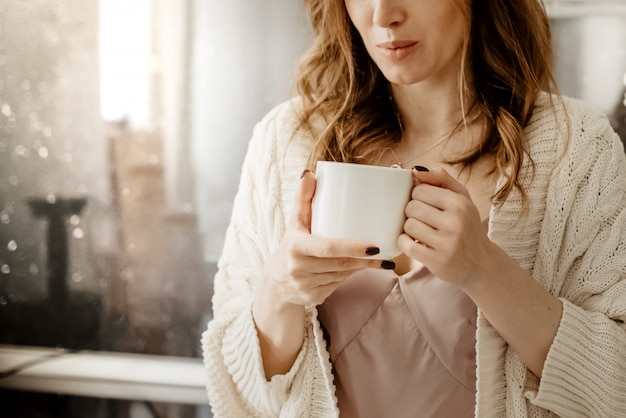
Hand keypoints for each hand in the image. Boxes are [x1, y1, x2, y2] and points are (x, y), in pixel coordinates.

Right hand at [260, 170, 391, 307]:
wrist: (275, 282)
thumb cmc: (291, 245)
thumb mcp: (295, 222)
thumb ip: (303, 198)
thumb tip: (309, 173)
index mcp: (295, 247)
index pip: (328, 248)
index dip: (352, 247)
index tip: (374, 246)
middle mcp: (298, 269)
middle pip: (340, 264)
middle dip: (365, 260)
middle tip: (383, 252)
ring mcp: (306, 286)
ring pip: (342, 275)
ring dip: (361, 267)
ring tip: (377, 259)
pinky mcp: (313, 298)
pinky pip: (338, 285)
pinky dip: (350, 276)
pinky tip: (359, 269)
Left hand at [398, 167, 494, 286]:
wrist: (481, 263)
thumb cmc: (467, 226)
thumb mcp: (462, 198)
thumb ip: (441, 179)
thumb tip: (415, 170)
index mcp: (459, 204)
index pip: (419, 190)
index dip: (417, 197)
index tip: (425, 205)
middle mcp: (455, 222)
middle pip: (411, 208)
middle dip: (413, 214)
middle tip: (423, 220)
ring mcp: (446, 244)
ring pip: (408, 226)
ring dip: (410, 229)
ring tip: (422, 232)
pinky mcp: (437, 262)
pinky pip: (407, 245)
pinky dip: (405, 243)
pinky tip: (415, 242)